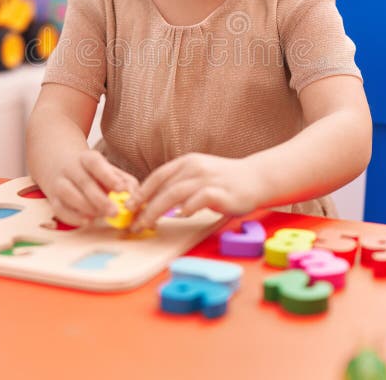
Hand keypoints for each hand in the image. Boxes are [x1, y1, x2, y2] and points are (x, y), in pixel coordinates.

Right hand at [40, 149, 139, 226]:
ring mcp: (60, 183)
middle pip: (84, 182)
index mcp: (87, 158)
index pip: (96, 164)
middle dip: (100, 199)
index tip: (121, 189)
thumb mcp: (109, 170)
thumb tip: (136, 198)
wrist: (59, 163)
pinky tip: (87, 221)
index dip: (108, 176)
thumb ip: (125, 182)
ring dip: (86, 207)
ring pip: (69, 194)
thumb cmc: (92, 172)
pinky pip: (60, 209)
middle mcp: (71, 168)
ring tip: (101, 216)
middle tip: (115, 212)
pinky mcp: (53, 199)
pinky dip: (73, 217)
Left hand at [126, 153, 262, 230]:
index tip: (128, 207)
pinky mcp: (221, 191)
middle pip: (163, 187)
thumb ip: (178, 185)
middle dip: (145, 206)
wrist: (256, 178)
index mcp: (187, 162)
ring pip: (175, 193)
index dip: (141, 192)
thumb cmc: (224, 181)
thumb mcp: (198, 176)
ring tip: (148, 224)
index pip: (157, 176)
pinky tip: (180, 216)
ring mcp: (208, 179)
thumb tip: (152, 202)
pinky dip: (187, 207)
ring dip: (158, 210)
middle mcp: (195, 168)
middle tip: (134, 222)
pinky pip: (200, 198)